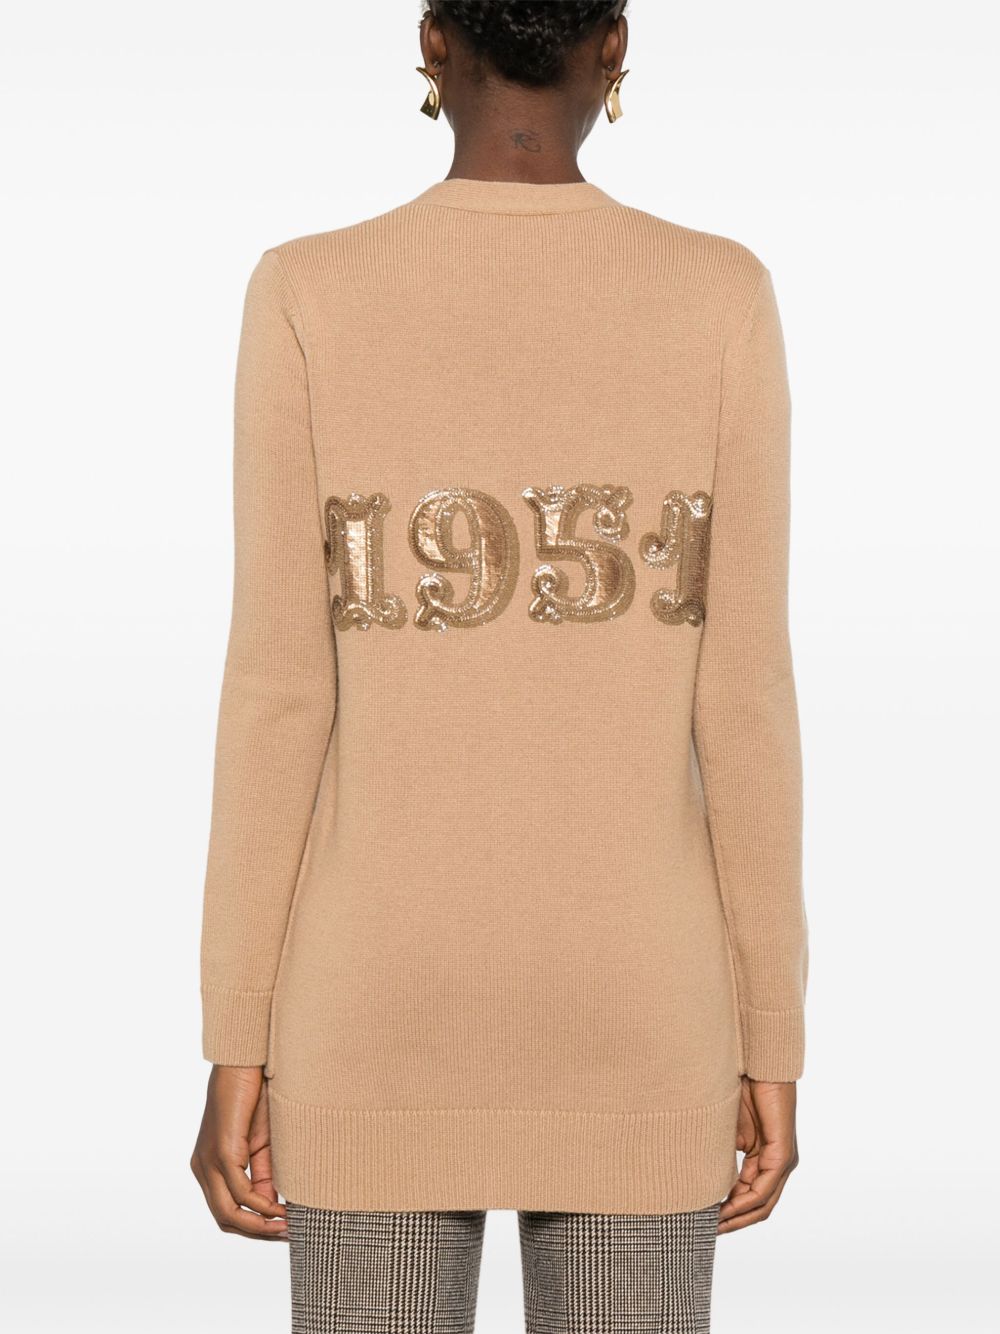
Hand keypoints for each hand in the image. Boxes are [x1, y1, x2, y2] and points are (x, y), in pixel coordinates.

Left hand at [190, 1065, 287, 1239]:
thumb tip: (272, 1208)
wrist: (245, 1062)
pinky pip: (239, 1191)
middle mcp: (202, 1168)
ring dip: (258, 1225)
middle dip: (256, 1232)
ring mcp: (208, 1161)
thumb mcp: (262, 1144)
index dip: (254, 1226)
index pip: (226, 1211)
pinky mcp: (221, 1151)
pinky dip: (261, 1205)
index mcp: (208, 1167)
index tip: (284, 1229)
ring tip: (286, 1226)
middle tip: (287, 1234)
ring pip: (227, 1212)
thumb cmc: (254, 1096)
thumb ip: (263, 1175)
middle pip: (224, 1218)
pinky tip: (281, 1207)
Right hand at [717, 1076, 798, 1233]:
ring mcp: (782, 1161)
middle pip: (758, 1206)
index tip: (705, 1220)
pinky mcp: (783, 1154)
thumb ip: (721, 1156)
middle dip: (733, 1221)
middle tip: (709, 1231)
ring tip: (714, 1225)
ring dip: (738, 1217)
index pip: (749, 1195)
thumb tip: (702, 1181)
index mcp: (764, 1158)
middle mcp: (777, 1164)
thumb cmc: (740, 1090)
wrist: (755, 1065)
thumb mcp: (726, 1131)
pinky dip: (745, 1201)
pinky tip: (726, 1208)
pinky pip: (765, 1188)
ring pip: (762, 1202)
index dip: (728, 1211)